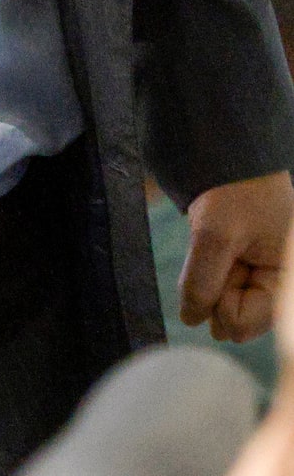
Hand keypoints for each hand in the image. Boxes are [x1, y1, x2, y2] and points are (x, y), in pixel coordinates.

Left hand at [180, 171, 293, 341]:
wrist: (231, 151)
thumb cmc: (234, 188)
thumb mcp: (214, 235)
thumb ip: (202, 282)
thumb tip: (191, 320)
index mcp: (287, 281)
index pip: (243, 324)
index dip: (220, 302)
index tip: (222, 264)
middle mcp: (280, 285)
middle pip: (235, 317)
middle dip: (218, 289)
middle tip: (222, 250)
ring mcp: (263, 276)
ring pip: (224, 302)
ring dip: (213, 277)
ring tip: (220, 242)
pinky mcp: (248, 265)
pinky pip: (222, 284)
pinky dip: (211, 268)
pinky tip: (217, 244)